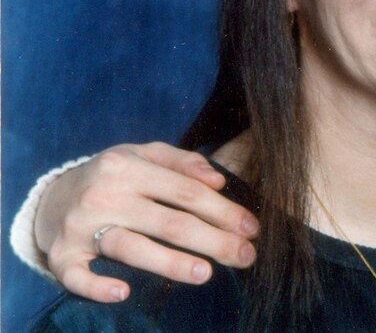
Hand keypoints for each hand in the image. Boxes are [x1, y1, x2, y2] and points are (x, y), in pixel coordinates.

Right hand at [35, 142, 258, 302]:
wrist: (51, 196)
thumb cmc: (114, 176)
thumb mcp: (144, 155)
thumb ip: (183, 162)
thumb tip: (218, 180)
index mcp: (129, 167)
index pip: (186, 192)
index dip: (223, 210)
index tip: (251, 228)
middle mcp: (104, 195)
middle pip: (169, 222)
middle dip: (213, 241)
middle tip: (246, 256)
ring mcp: (81, 226)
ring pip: (131, 247)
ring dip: (170, 263)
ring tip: (205, 274)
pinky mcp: (61, 255)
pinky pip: (78, 276)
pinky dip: (97, 286)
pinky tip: (123, 292)